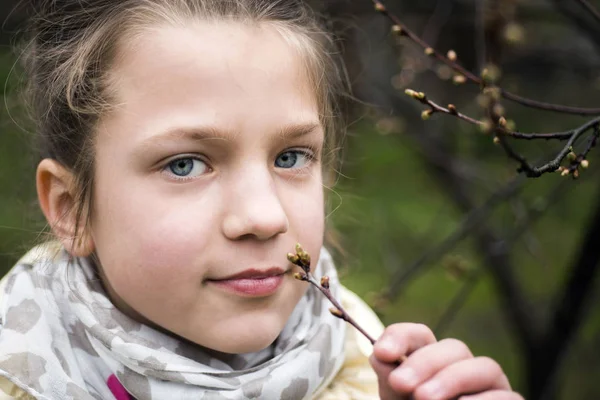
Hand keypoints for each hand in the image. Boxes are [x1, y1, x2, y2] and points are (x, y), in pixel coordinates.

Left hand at [369, 323, 523, 399]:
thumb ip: (391, 381)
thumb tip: (382, 357)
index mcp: (432, 362)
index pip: (421, 335)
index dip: (401, 337)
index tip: (382, 353)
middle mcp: (464, 369)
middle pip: (454, 347)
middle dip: (424, 362)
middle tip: (400, 383)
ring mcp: (491, 388)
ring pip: (485, 367)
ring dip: (452, 379)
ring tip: (424, 399)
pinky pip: (507, 397)